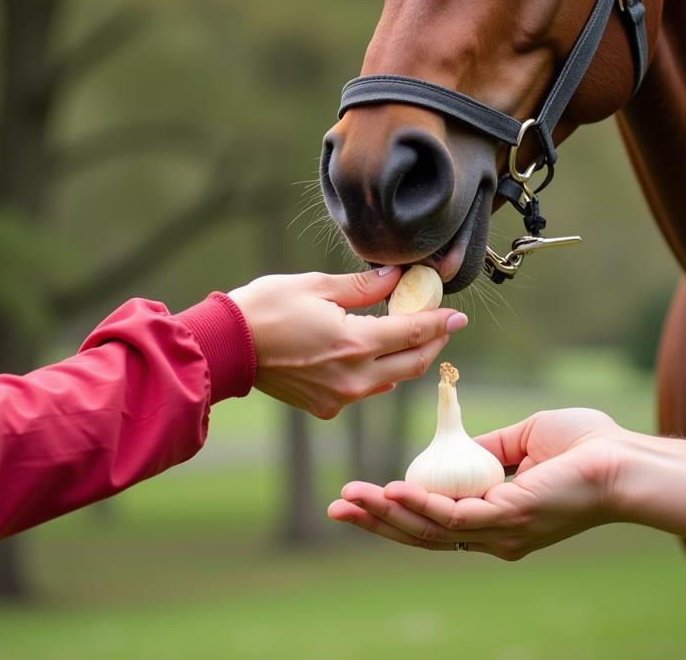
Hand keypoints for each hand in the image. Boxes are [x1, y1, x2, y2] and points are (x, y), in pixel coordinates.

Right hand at [229, 266, 466, 419]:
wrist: (226, 348)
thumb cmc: (265, 309)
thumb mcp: (315, 286)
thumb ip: (361, 286)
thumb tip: (395, 278)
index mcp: (354, 343)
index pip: (414, 332)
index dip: (441, 321)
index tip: (459, 314)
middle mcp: (353, 377)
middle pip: (411, 363)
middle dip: (433, 343)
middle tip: (443, 324)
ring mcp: (339, 397)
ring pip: (391, 381)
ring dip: (407, 358)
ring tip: (411, 334)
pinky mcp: (324, 406)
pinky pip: (366, 390)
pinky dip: (379, 373)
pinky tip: (375, 353)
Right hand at [327, 408, 685, 556]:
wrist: (623, 459)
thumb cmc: (585, 447)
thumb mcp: (523, 439)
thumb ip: (487, 448)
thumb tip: (459, 445)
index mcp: (496, 518)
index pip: (435, 523)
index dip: (395, 513)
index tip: (362, 497)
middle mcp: (495, 534)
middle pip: (423, 534)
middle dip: (376, 522)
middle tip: (338, 508)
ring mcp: (501, 532)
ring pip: (430, 531)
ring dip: (385, 515)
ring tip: (350, 500)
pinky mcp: (509, 520)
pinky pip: (455, 518)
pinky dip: (419, 505)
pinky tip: (391, 493)